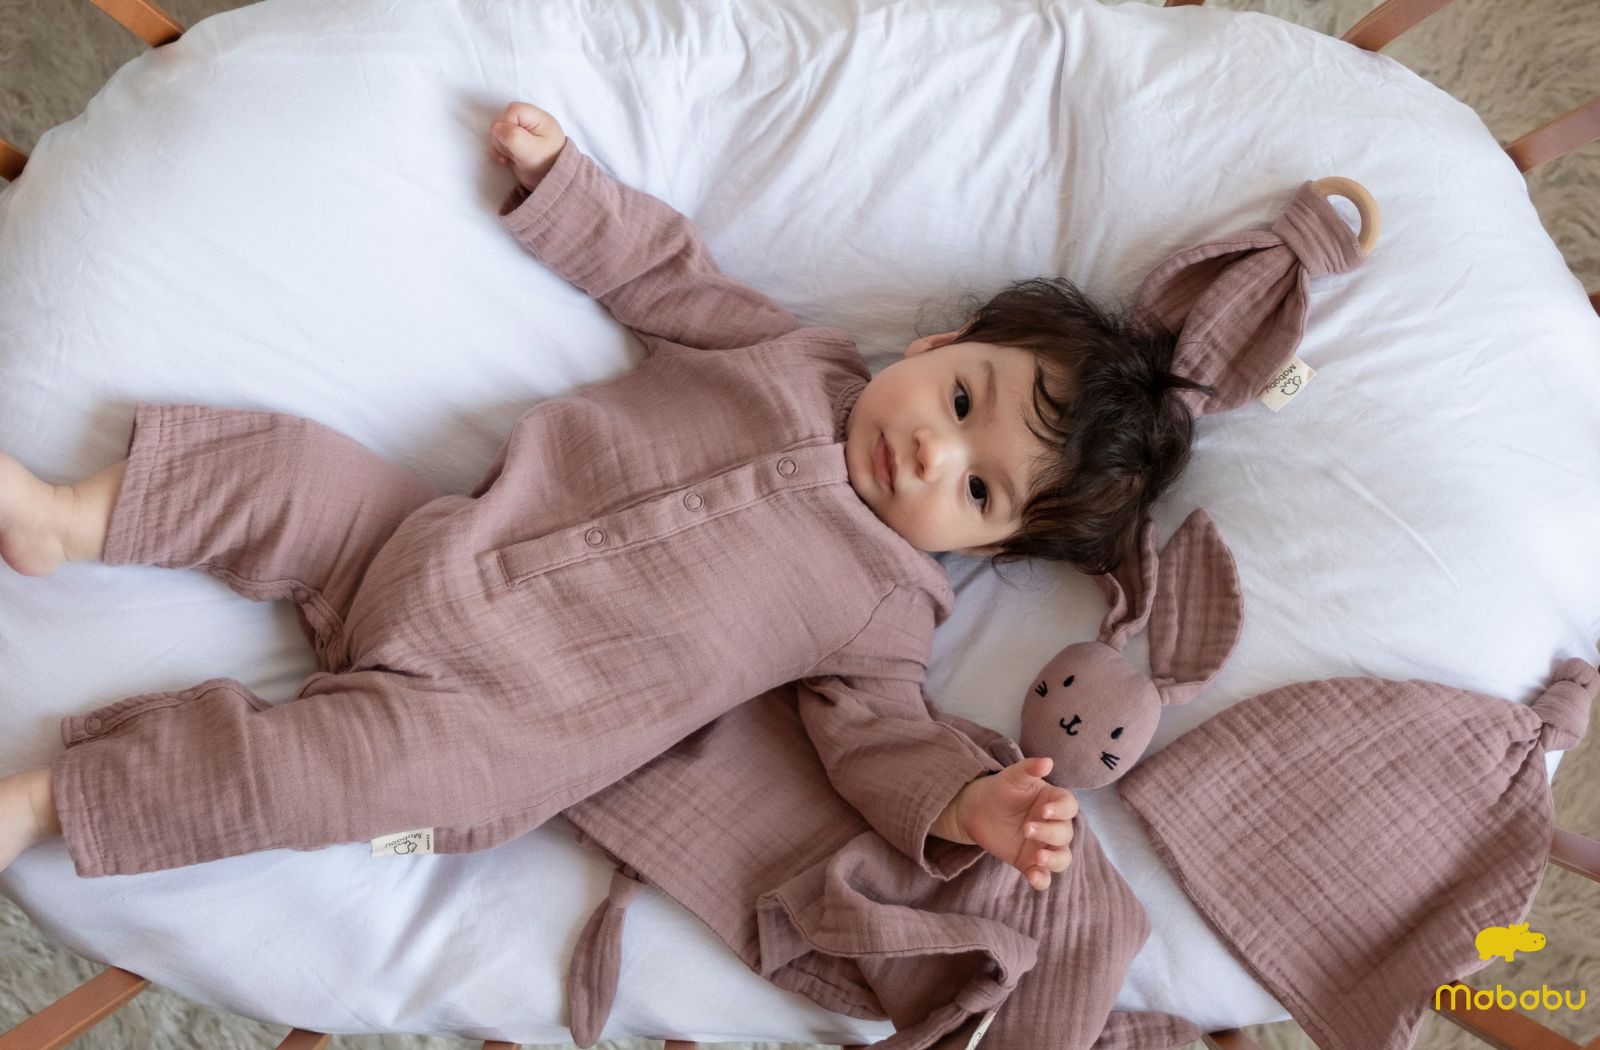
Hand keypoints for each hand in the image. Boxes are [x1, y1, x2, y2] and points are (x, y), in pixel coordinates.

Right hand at [488, 102, 567, 191]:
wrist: (551, 183)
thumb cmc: (546, 166)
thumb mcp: (531, 152)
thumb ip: (513, 137)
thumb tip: (496, 128)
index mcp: (538, 118)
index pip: (513, 110)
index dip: (507, 125)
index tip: (514, 143)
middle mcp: (529, 121)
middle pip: (502, 119)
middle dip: (503, 138)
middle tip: (516, 154)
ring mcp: (521, 131)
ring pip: (497, 131)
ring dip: (501, 146)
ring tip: (515, 158)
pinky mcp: (514, 142)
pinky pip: (497, 140)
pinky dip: (498, 151)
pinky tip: (508, 160)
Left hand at [943, 757, 1075, 890]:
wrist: (976, 810)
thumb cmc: (1000, 789)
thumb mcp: (1012, 776)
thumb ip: (1029, 768)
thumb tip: (1048, 761)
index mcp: (1054, 802)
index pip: (1069, 807)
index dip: (1060, 810)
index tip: (1044, 811)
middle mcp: (1054, 825)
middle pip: (1065, 833)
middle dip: (1049, 833)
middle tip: (1026, 828)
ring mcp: (1043, 846)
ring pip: (1062, 858)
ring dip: (1054, 861)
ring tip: (1038, 859)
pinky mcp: (1029, 863)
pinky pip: (1043, 877)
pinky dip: (1042, 880)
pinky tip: (1033, 877)